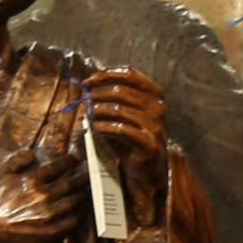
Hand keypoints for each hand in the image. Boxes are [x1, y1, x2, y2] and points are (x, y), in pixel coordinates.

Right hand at [0, 150, 84, 242]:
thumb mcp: (1, 175)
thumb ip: (17, 161)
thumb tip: (33, 154)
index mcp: (32, 180)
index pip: (58, 166)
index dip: (69, 161)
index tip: (74, 159)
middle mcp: (44, 196)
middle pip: (72, 183)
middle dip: (83, 176)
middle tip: (90, 173)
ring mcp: (50, 214)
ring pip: (76, 201)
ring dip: (84, 194)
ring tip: (87, 190)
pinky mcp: (52, 231)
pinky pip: (73, 220)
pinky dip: (79, 213)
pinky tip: (80, 209)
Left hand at [84, 67, 170, 197]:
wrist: (147, 168)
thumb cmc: (132, 137)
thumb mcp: (125, 112)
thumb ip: (112, 96)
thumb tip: (88, 85)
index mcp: (154, 95)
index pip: (130, 74)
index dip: (106, 75)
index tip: (88, 81)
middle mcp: (158, 108)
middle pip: (122, 91)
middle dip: (99, 94)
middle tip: (85, 100)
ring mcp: (156, 126)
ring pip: (120, 110)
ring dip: (99, 111)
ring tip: (88, 115)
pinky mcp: (149, 144)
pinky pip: (122, 130)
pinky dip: (104, 127)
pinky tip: (95, 128)